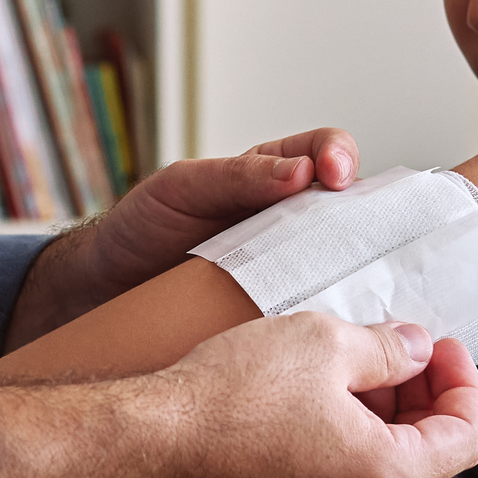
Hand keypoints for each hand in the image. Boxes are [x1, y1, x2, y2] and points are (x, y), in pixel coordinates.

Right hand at [0, 316, 477, 477]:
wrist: (152, 436)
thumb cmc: (230, 393)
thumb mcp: (325, 342)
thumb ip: (389, 348)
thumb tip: (418, 349)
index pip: (465, 437)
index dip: (464, 383)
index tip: (444, 346)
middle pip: (432, 464)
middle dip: (428, 403)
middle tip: (409, 354)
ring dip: (391, 425)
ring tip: (364, 370)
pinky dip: (354, 446)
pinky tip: (327, 400)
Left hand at [4, 127, 360, 346]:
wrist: (105, 287)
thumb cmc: (143, 225)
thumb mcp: (182, 187)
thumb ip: (238, 177)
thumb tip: (300, 172)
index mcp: (272, 175)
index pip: (326, 151)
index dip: (340, 156)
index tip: (335, 176)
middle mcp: (291, 220)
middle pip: (353, 211)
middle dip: (372, 219)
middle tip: (367, 235)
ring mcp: (289, 268)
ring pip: (346, 265)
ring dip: (363, 275)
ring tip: (368, 286)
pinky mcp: (278, 313)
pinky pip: (317, 310)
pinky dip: (335, 316)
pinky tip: (341, 327)